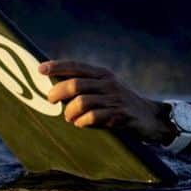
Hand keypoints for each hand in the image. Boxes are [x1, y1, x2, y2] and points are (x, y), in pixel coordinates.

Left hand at [39, 60, 175, 144]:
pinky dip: (82, 122)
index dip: (57, 66)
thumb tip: (54, 87)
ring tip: (69, 118)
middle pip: (74, 85)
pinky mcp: (119, 115)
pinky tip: (81, 124)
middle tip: (50, 101)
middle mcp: (108, 83)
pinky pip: (92, 118)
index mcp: (103, 74)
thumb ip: (87, 86)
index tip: (39, 69)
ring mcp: (114, 99)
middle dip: (57, 93)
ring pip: (80, 103)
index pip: (76, 66)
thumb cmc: (121, 103)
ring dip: (69, 112)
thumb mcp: (107, 88)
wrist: (152, 118)